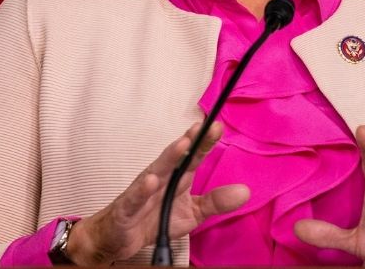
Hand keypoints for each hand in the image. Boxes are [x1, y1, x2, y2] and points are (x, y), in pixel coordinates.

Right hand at [65, 121, 248, 264]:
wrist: (119, 238)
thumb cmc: (155, 219)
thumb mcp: (192, 213)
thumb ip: (216, 201)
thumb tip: (245, 191)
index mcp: (177, 177)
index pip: (193, 157)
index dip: (204, 142)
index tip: (218, 126)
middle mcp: (160, 178)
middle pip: (176, 157)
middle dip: (189, 141)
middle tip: (203, 126)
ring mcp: (142, 191)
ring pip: (156, 171)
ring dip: (168, 157)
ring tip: (182, 144)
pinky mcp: (127, 208)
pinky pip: (135, 198)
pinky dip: (142, 190)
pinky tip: (151, 181)